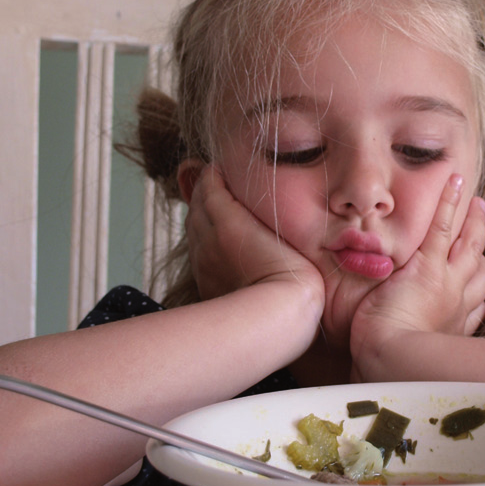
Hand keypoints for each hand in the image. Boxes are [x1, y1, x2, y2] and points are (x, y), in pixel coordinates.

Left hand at [179, 162, 323, 309]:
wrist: (277, 318)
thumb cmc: (291, 276)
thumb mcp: (287, 233)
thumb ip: (264, 209)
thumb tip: (250, 192)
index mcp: (227, 221)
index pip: (210, 184)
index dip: (216, 173)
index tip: (227, 167)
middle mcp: (208, 238)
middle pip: (197, 202)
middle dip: (207, 188)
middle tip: (222, 180)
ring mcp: (203, 260)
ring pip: (193, 225)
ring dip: (202, 210)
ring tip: (218, 204)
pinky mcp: (204, 280)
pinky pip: (195, 248)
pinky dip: (201, 234)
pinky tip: (216, 235)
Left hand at [349, 174, 484, 378]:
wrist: (389, 361)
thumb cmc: (390, 368)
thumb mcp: (407, 362)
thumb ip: (407, 352)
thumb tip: (389, 356)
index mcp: (453, 329)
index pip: (476, 307)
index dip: (479, 292)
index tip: (477, 284)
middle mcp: (458, 305)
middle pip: (481, 272)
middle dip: (482, 250)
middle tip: (482, 230)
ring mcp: (448, 283)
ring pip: (469, 246)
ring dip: (475, 223)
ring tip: (477, 204)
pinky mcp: (429, 267)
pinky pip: (444, 229)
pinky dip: (450, 204)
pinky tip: (455, 183)